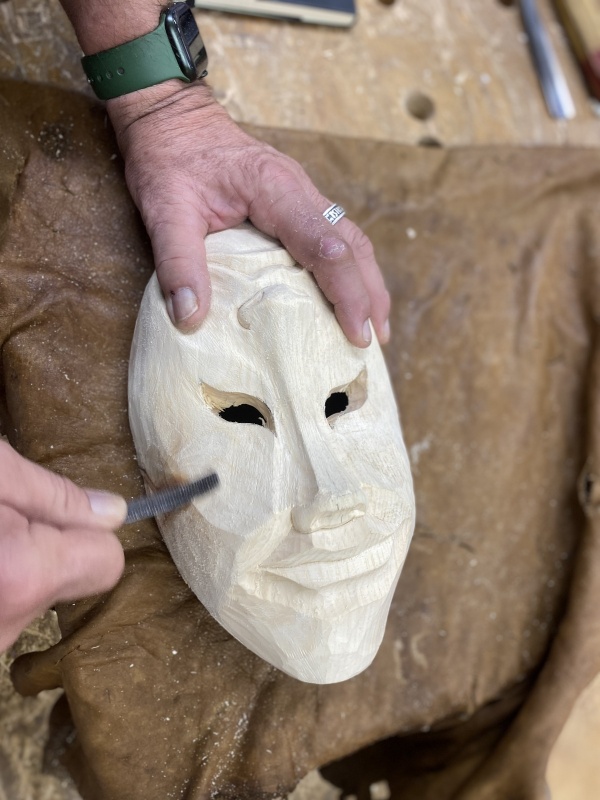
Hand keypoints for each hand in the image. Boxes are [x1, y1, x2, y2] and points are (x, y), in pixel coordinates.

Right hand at [0, 442, 125, 651]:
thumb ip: (57, 497)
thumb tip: (114, 513)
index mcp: (23, 574)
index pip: (108, 562)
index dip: (88, 529)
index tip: (59, 511)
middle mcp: (6, 623)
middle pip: (74, 580)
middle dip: (48, 547)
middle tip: (7, 519)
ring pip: (40, 595)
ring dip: (20, 565)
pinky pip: (11, 608)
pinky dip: (2, 583)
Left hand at [107, 82, 390, 347]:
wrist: (170, 115)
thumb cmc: (168, 157)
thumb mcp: (163, 210)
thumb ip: (178, 264)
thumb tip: (190, 319)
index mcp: (276, 190)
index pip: (326, 247)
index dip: (347, 294)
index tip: (356, 334)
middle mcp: (300, 189)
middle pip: (353, 245)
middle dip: (369, 295)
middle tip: (373, 341)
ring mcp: (302, 193)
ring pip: (351, 239)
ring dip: (366, 283)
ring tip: (372, 326)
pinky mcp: (295, 201)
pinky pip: (334, 235)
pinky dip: (349, 269)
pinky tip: (347, 294)